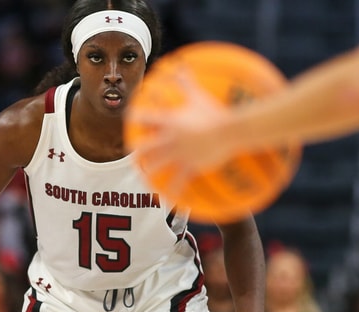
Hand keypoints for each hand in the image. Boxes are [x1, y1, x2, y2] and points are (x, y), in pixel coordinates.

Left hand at [126, 70, 237, 195]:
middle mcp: (170, 139)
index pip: (145, 117)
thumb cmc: (215, 111)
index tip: (128, 118)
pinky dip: (173, 192)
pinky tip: (168, 200)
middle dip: (137, 152)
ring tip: (144, 177)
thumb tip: (179, 64)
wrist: (230, 131)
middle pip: (145, 147)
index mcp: (170, 121)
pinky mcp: (191, 166)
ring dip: (149, 172)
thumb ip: (186, 81)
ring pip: (158, 166)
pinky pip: (179, 182)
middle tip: (132, 155)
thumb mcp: (199, 95)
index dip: (134, 117)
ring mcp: (180, 154)